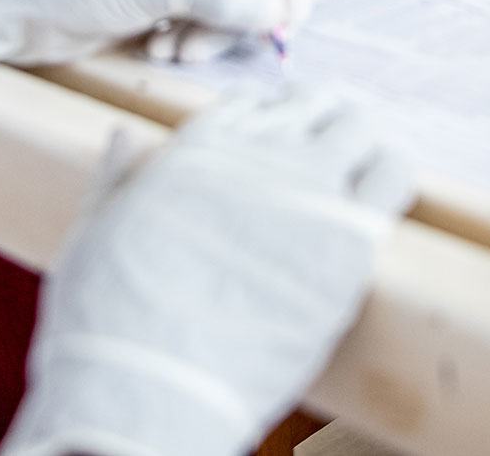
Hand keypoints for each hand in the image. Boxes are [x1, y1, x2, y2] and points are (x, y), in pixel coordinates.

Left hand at [0, 0, 310, 75]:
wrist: (18, 2)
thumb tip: (280, 13)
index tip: (290, 17)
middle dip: (242, 12)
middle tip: (228, 45)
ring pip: (226, 0)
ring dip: (210, 32)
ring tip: (177, 49)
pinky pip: (198, 16)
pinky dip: (187, 36)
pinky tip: (158, 46)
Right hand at [1, 90, 412, 455]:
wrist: (146, 387)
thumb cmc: (108, 319)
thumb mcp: (94, 231)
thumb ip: (115, 177)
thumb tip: (124, 137)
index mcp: (197, 145)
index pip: (252, 102)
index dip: (265, 122)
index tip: (271, 150)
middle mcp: (257, 153)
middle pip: (315, 105)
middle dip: (319, 123)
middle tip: (319, 160)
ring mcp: (308, 191)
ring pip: (361, 129)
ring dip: (359, 144)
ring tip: (353, 177)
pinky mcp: (350, 241)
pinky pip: (394, 178)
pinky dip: (390, 178)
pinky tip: (375, 208)